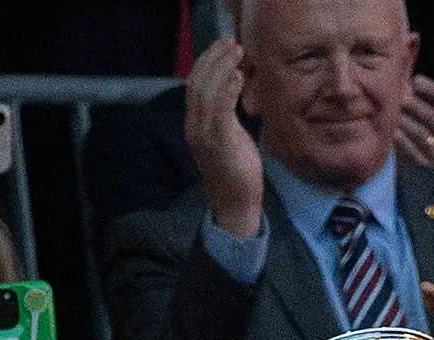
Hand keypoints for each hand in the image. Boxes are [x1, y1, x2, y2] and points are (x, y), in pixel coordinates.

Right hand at [187, 37, 265, 241]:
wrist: (236, 203)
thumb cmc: (236, 169)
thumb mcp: (229, 135)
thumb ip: (227, 112)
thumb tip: (237, 86)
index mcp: (194, 124)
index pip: (194, 84)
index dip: (207, 61)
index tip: (224, 46)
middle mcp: (194, 127)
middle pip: (196, 82)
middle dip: (213, 58)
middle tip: (232, 42)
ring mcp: (204, 135)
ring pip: (206, 92)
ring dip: (222, 68)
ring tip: (239, 53)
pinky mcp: (219, 142)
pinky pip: (220, 109)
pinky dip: (228, 89)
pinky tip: (239, 77)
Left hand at [397, 73, 433, 175]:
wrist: (429, 189)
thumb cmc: (431, 148)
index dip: (433, 90)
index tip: (416, 80)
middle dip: (414, 104)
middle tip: (398, 96)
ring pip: (422, 134)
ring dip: (405, 120)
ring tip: (393, 112)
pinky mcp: (428, 174)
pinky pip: (413, 153)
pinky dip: (402, 141)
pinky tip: (392, 133)